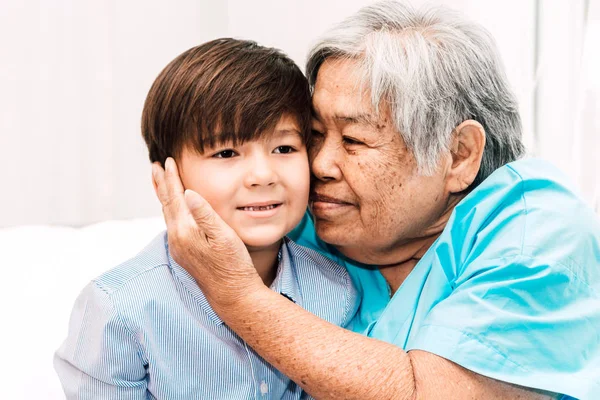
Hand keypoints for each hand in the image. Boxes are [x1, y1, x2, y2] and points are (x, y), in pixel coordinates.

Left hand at [152, 158, 262, 306]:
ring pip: (168, 215)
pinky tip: (175, 211)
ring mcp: (178, 248)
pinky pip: (173, 225)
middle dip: (161, 184)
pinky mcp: (183, 254)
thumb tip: (187, 191)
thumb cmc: (233, 264)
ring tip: (161, 184)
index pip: (174, 197)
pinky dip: (171, 210)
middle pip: (166, 204)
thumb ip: (204, 213)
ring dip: (164, 197)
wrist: (233, 294)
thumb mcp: (223, 235)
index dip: (172, 178)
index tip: (167, 160)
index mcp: (184, 230)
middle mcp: (176, 239)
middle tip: (155, 166)